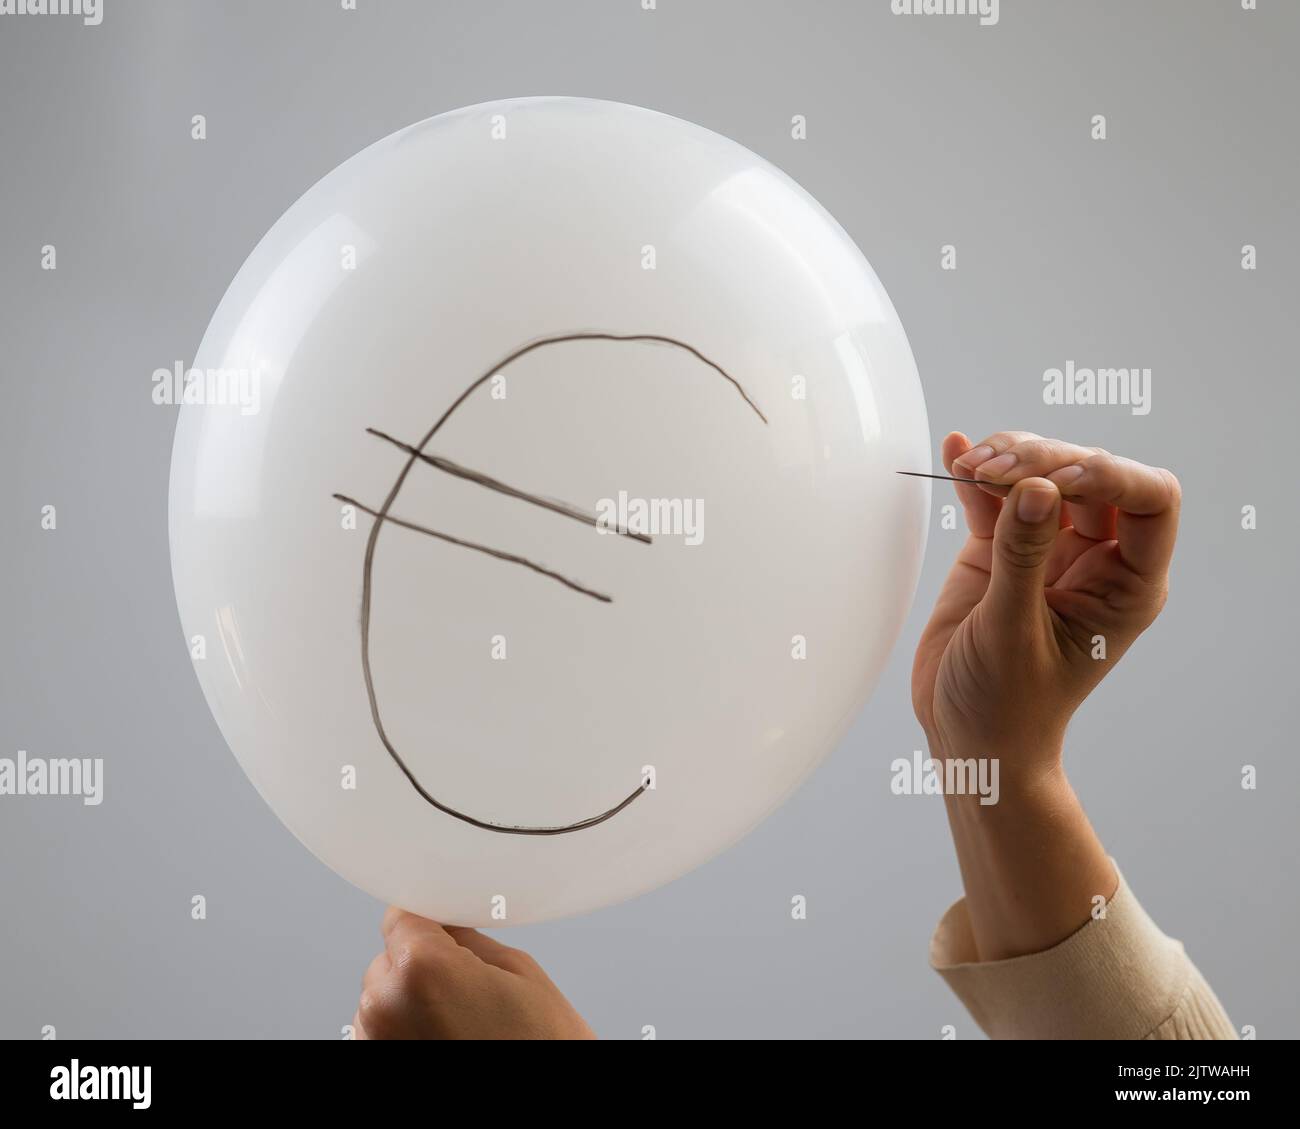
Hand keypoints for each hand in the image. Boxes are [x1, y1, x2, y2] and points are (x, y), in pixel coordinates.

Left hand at [352, 907, 595, 1039]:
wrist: (540, 1109)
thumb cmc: (542, 1047)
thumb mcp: (519, 971)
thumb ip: (468, 939)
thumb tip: (448, 927)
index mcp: (422, 969)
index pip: (401, 916)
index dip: (428, 922)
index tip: (444, 930)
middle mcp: (386, 1006)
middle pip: (391, 957)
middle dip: (423, 964)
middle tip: (468, 988)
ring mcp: (376, 1041)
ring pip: (385, 997)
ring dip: (412, 1001)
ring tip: (461, 1022)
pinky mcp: (379, 1062)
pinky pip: (384, 1031)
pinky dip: (408, 1030)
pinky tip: (447, 1039)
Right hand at [911, 430, 1180, 959]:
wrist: (966, 737)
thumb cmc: (1005, 705)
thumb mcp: (1013, 633)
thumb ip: (1024, 556)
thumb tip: (1038, 487)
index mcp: (1126, 585)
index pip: (1149, 501)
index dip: (1110, 475)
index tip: (1054, 479)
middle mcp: (1094, 560)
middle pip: (1087, 477)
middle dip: (1042, 462)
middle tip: (992, 471)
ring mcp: (1046, 551)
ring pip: (1040, 477)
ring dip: (1006, 461)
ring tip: (969, 466)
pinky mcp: (1000, 551)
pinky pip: (994, 499)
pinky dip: (975, 475)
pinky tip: (956, 453)